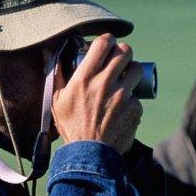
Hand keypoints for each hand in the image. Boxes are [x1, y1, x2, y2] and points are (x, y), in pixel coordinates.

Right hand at [51, 34, 143, 154]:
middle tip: (119, 61)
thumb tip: (58, 56)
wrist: (89, 155)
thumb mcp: (57, 101)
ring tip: (125, 81)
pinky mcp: (135, 108)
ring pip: (136, 69)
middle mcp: (105, 82)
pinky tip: (123, 109)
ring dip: (131, 72)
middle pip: (125, 51)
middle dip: (122, 53)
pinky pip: (138, 96)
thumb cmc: (71, 127)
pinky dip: (132, 101)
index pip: (103, 43)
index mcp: (85, 77)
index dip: (107, 40)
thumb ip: (58, 76)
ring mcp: (122, 95)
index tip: (107, 44)